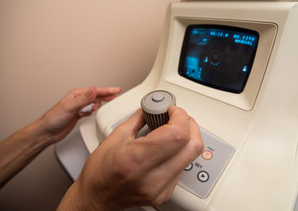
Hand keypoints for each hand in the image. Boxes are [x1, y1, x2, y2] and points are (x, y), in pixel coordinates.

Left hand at [40, 87, 120, 143]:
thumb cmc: (53, 118)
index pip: (96, 91)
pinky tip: (96, 110)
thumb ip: (83, 99)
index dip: (107, 90)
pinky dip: (95, 110)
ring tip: (110, 101)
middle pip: (96, 95)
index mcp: (76, 95)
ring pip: (94, 102)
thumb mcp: (70, 107)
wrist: (47, 132)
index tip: (117, 90)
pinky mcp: (78, 115)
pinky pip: (90, 110)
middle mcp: (78, 100)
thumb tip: (94, 90)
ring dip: (102, 101)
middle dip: (107, 95)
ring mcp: (78, 107)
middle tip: (117, 94)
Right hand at [58, 106, 203, 210]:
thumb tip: (154, 108)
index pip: (177, 134)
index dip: (180, 117)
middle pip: (192, 146)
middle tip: (178, 117)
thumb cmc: (100, 172)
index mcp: (136, 159)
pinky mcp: (165, 193)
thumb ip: (139, 119)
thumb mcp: (115, 137)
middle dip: (189, 125)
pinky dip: (180, 153)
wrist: (96, 198)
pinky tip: (167, 148)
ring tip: (172, 131)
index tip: (172, 110)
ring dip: (187, 138)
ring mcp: (160, 188)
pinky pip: (183, 168)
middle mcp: (152, 177)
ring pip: (191, 157)